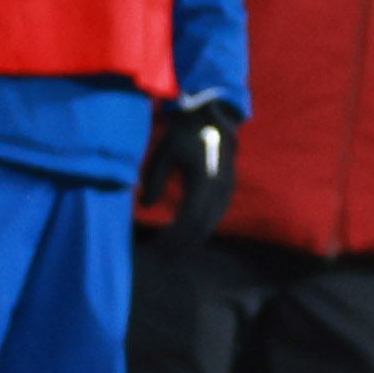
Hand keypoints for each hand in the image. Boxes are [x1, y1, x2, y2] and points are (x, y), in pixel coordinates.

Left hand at [140, 98, 239, 246]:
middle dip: (183, 244)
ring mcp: (228, 188)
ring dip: (194, 238)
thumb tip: (145, 207)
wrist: (212, 115)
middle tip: (163, 257)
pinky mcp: (229, 186)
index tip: (158, 248)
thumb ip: (154, 181)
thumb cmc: (183, 133)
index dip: (175, 237)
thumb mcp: (163, 155)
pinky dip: (203, 227)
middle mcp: (220, 188)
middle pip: (203, 226)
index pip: (190, 219)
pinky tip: (189, 234)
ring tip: (173, 250)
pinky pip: (217, 213)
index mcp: (204, 181)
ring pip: (212, 222)